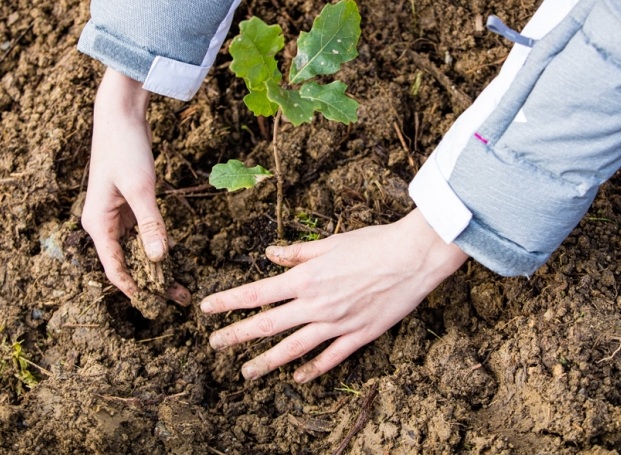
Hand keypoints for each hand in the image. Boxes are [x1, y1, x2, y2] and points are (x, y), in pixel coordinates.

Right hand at [81, 68, 189, 305]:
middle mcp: (103, 222)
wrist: (120, 113)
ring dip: (156, 264)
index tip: (156, 306)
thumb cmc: (125, 148)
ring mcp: (115, 212)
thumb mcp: (141, 188)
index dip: (134, 288)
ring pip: (136, 247)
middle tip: (179, 298)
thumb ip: (150, 224)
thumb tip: (158, 259)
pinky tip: (172, 255)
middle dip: (152, 280)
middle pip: (127, 261)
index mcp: (98, 223)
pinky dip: (156, 243)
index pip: (114, 267)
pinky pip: (141, 231)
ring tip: (180, 284)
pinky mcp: (128, 202)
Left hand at [201, 208, 466, 382]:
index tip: (207, 308)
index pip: (257, 293)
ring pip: (293, 349)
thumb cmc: (374, 243)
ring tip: (246, 373)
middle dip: (237, 335)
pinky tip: (298, 377)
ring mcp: (337, 323)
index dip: (229, 302)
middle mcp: (316, 304)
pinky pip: (330, 358)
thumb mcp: (331, 243)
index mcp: (306, 278)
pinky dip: (312, 369)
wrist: (414, 257)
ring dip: (267, 362)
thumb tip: (269, 254)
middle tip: (214, 344)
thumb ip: (298, 253)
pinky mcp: (359, 335)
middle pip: (267, 325)